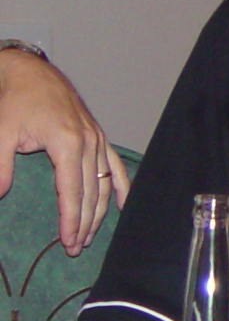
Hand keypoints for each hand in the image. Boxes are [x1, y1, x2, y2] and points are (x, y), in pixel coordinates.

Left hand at [0, 50, 125, 253]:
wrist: (32, 72)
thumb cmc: (15, 101)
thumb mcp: (0, 132)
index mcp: (67, 143)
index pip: (72, 191)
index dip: (71, 219)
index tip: (67, 242)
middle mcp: (89, 143)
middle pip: (92, 192)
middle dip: (85, 222)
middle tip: (75, 247)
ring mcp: (98, 139)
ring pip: (104, 183)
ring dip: (100, 211)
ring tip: (89, 235)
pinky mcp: (99, 136)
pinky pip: (115, 166)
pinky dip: (121, 186)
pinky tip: (124, 206)